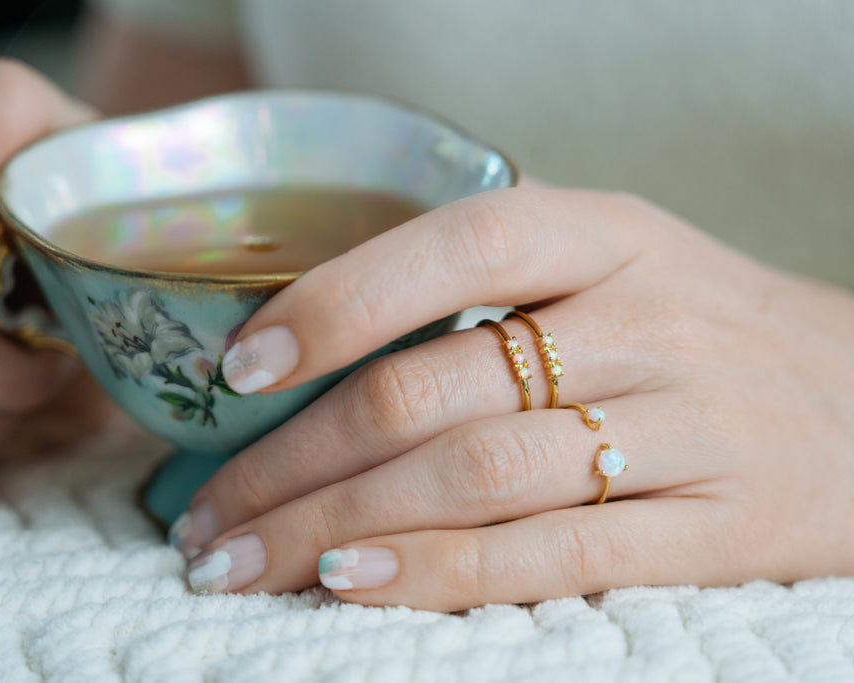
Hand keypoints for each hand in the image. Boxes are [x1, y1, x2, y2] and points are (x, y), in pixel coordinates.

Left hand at [172, 185, 853, 610]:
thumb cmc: (703, 328)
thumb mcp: (616, 262)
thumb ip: (493, 278)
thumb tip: (321, 328)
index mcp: (608, 235)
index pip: (453, 245)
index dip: (334, 303)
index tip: (236, 372)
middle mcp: (645, 322)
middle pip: (433, 390)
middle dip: (296, 459)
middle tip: (207, 514)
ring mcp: (687, 426)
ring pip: (476, 477)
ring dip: (338, 525)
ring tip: (246, 562)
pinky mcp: (719, 527)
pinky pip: (555, 555)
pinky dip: (441, 572)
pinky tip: (351, 584)